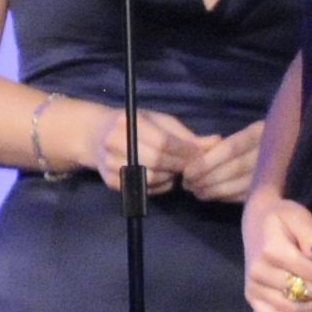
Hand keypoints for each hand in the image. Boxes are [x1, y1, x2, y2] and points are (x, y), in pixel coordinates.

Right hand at [40, 100, 197, 190]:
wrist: (95, 135)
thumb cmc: (134, 124)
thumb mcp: (159, 122)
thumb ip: (185, 135)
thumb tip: (216, 142)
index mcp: (128, 122)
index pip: (163, 142)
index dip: (185, 151)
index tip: (200, 155)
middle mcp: (114, 142)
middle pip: (156, 162)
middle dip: (179, 166)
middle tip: (193, 166)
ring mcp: (110, 164)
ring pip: (150, 178)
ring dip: (170, 177)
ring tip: (177, 170)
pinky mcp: (111, 182)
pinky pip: (143, 189)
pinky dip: (159, 186)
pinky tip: (164, 177)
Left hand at [173, 119, 267, 203]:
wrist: (282, 145)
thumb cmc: (242, 134)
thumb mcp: (227, 127)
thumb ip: (212, 142)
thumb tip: (195, 152)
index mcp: (261, 131)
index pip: (232, 147)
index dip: (208, 161)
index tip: (188, 172)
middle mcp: (273, 150)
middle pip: (236, 167)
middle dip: (209, 178)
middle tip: (188, 185)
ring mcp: (276, 170)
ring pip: (242, 183)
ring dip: (216, 190)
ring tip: (196, 191)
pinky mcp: (274, 187)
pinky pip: (248, 194)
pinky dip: (227, 196)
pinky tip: (210, 195)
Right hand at [243, 197, 311, 311]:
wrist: (257, 223)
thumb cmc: (281, 217)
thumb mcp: (297, 215)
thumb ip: (310, 233)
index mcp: (270, 250)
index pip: (311, 271)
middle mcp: (258, 272)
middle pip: (304, 291)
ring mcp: (253, 288)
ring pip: (293, 307)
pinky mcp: (252, 298)